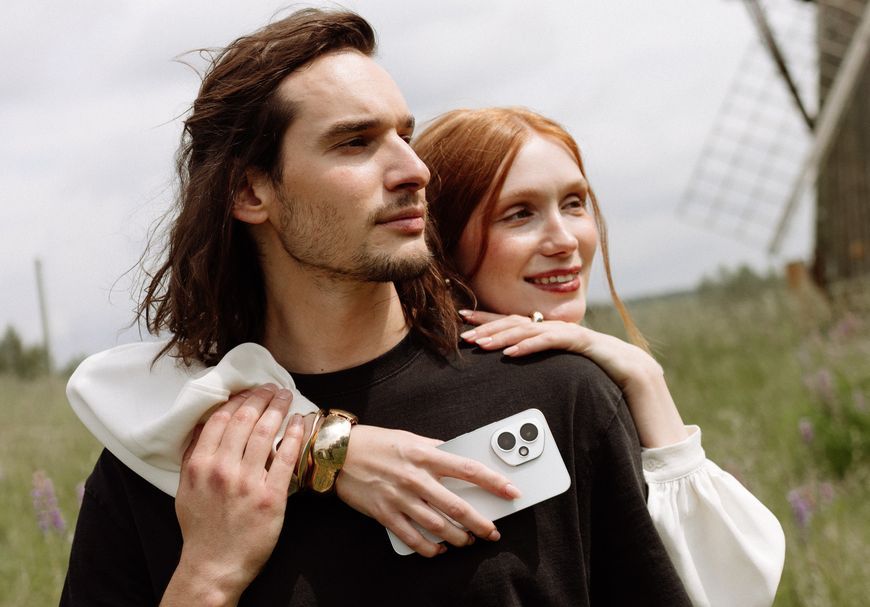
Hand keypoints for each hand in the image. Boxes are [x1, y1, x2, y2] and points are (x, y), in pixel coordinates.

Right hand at [161, 386, 303, 605]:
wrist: (214, 566)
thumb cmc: (201, 528)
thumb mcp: (185, 489)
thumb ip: (193, 456)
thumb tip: (202, 426)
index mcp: (200, 464)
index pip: (222, 419)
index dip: (239, 399)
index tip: (251, 389)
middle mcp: (222, 469)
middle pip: (246, 420)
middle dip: (261, 397)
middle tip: (273, 387)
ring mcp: (247, 483)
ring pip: (265, 433)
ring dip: (279, 409)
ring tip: (287, 397)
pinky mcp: (271, 497)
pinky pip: (287, 459)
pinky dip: (294, 436)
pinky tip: (300, 422)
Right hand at [336, 425, 520, 556]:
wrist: (337, 454)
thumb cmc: (375, 443)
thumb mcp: (409, 438)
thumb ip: (434, 448)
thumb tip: (456, 454)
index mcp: (425, 455)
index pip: (468, 469)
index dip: (494, 482)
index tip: (511, 491)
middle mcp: (415, 478)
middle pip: (457, 506)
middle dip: (480, 523)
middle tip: (492, 531)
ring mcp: (400, 498)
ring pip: (438, 526)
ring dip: (457, 538)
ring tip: (466, 541)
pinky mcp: (385, 514)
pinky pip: (412, 538)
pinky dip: (429, 548)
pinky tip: (438, 550)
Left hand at [459, 309, 687, 447]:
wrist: (647, 388)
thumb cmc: (607, 389)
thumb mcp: (567, 382)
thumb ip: (546, 378)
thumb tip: (518, 389)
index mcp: (556, 340)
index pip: (517, 327)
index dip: (490, 322)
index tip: (464, 323)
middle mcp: (563, 332)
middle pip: (519, 324)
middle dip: (489, 325)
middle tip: (462, 331)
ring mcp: (576, 336)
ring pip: (532, 330)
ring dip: (503, 335)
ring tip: (479, 344)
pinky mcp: (589, 345)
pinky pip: (555, 341)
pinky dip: (531, 345)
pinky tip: (512, 353)